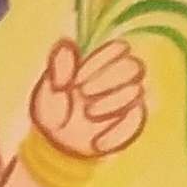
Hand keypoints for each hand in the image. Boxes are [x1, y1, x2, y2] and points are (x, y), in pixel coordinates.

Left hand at [29, 35, 146, 163]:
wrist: (58, 143)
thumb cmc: (54, 109)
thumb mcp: (49, 90)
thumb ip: (60, 69)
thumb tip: (66, 44)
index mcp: (101, 62)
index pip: (118, 48)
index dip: (101, 61)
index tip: (78, 79)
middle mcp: (120, 77)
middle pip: (134, 66)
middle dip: (108, 80)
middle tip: (84, 93)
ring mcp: (129, 100)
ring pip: (137, 91)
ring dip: (112, 103)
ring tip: (88, 114)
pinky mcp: (132, 123)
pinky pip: (135, 123)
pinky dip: (115, 133)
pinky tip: (97, 142)